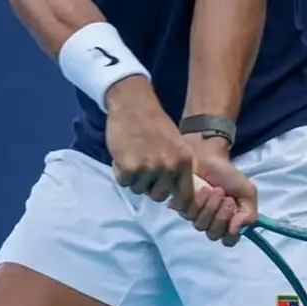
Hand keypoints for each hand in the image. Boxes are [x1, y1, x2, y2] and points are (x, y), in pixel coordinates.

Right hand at [105, 77, 196, 212]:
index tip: (168, 200)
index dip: (175, 201)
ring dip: (133, 178)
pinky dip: (120, 172)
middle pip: (158, 195)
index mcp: (184, 161)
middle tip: (143, 167)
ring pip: (138, 189)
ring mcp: (150, 168)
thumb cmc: (153, 123)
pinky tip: (123, 154)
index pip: (185, 196)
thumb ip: (177, 166)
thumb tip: (176, 193)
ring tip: (133, 155)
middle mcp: (170, 166)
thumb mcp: (176, 144)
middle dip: (148, 186)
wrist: (133, 104)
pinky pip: (124, 182)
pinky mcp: (130, 167)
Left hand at [179, 134, 257, 246]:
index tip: (234, 212)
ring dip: (210, 206)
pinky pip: (188, 214)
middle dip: (220, 216)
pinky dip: (197, 201)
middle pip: (214, 235)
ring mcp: (195, 215)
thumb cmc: (227, 174)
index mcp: (227, 221)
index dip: (230, 232)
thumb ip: (249, 214)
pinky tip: (201, 188)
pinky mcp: (181, 206)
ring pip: (200, 225)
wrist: (209, 156)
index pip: (228, 241)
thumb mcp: (247, 192)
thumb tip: (236, 230)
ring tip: (213, 189)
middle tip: (225, 197)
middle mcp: (210, 221)